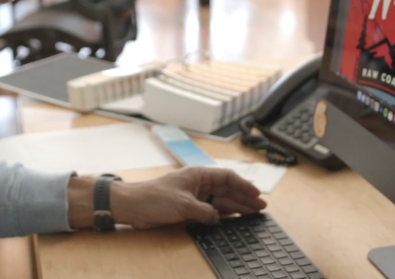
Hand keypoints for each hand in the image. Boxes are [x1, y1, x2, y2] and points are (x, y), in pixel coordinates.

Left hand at [109, 167, 266, 229]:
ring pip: (220, 201)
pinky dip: (222, 215)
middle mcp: (199, 184)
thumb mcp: (184, 205)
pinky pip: (210, 210)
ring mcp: (194, 196)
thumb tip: (217, 218)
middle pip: (227, 190)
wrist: (133, 206)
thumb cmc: (155, 198)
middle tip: (261, 207)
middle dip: (244, 198)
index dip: (244, 185)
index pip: (227, 177)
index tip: (257, 195)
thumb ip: (205, 212)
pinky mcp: (188, 208)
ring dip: (236, 207)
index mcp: (199, 175)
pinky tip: (232, 219)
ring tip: (252, 214)